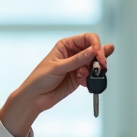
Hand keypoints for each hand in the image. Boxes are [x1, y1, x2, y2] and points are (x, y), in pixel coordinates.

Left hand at [0, 34, 114, 136]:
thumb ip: (77, 60)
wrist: (35, 98)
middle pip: (94, 50)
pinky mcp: (79, 78)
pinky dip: (91, 79)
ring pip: (95, 63)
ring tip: (91, 75)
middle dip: (99, 57)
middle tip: (102, 65)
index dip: (95, 44)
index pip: (87, 38)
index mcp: (66, 45)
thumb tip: (93, 50)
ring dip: (96, 69)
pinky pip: (92, 76)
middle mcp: (73, 54)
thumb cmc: (39, 79)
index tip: (98, 53)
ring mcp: (77, 66)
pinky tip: (84, 83)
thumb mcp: (58, 67)